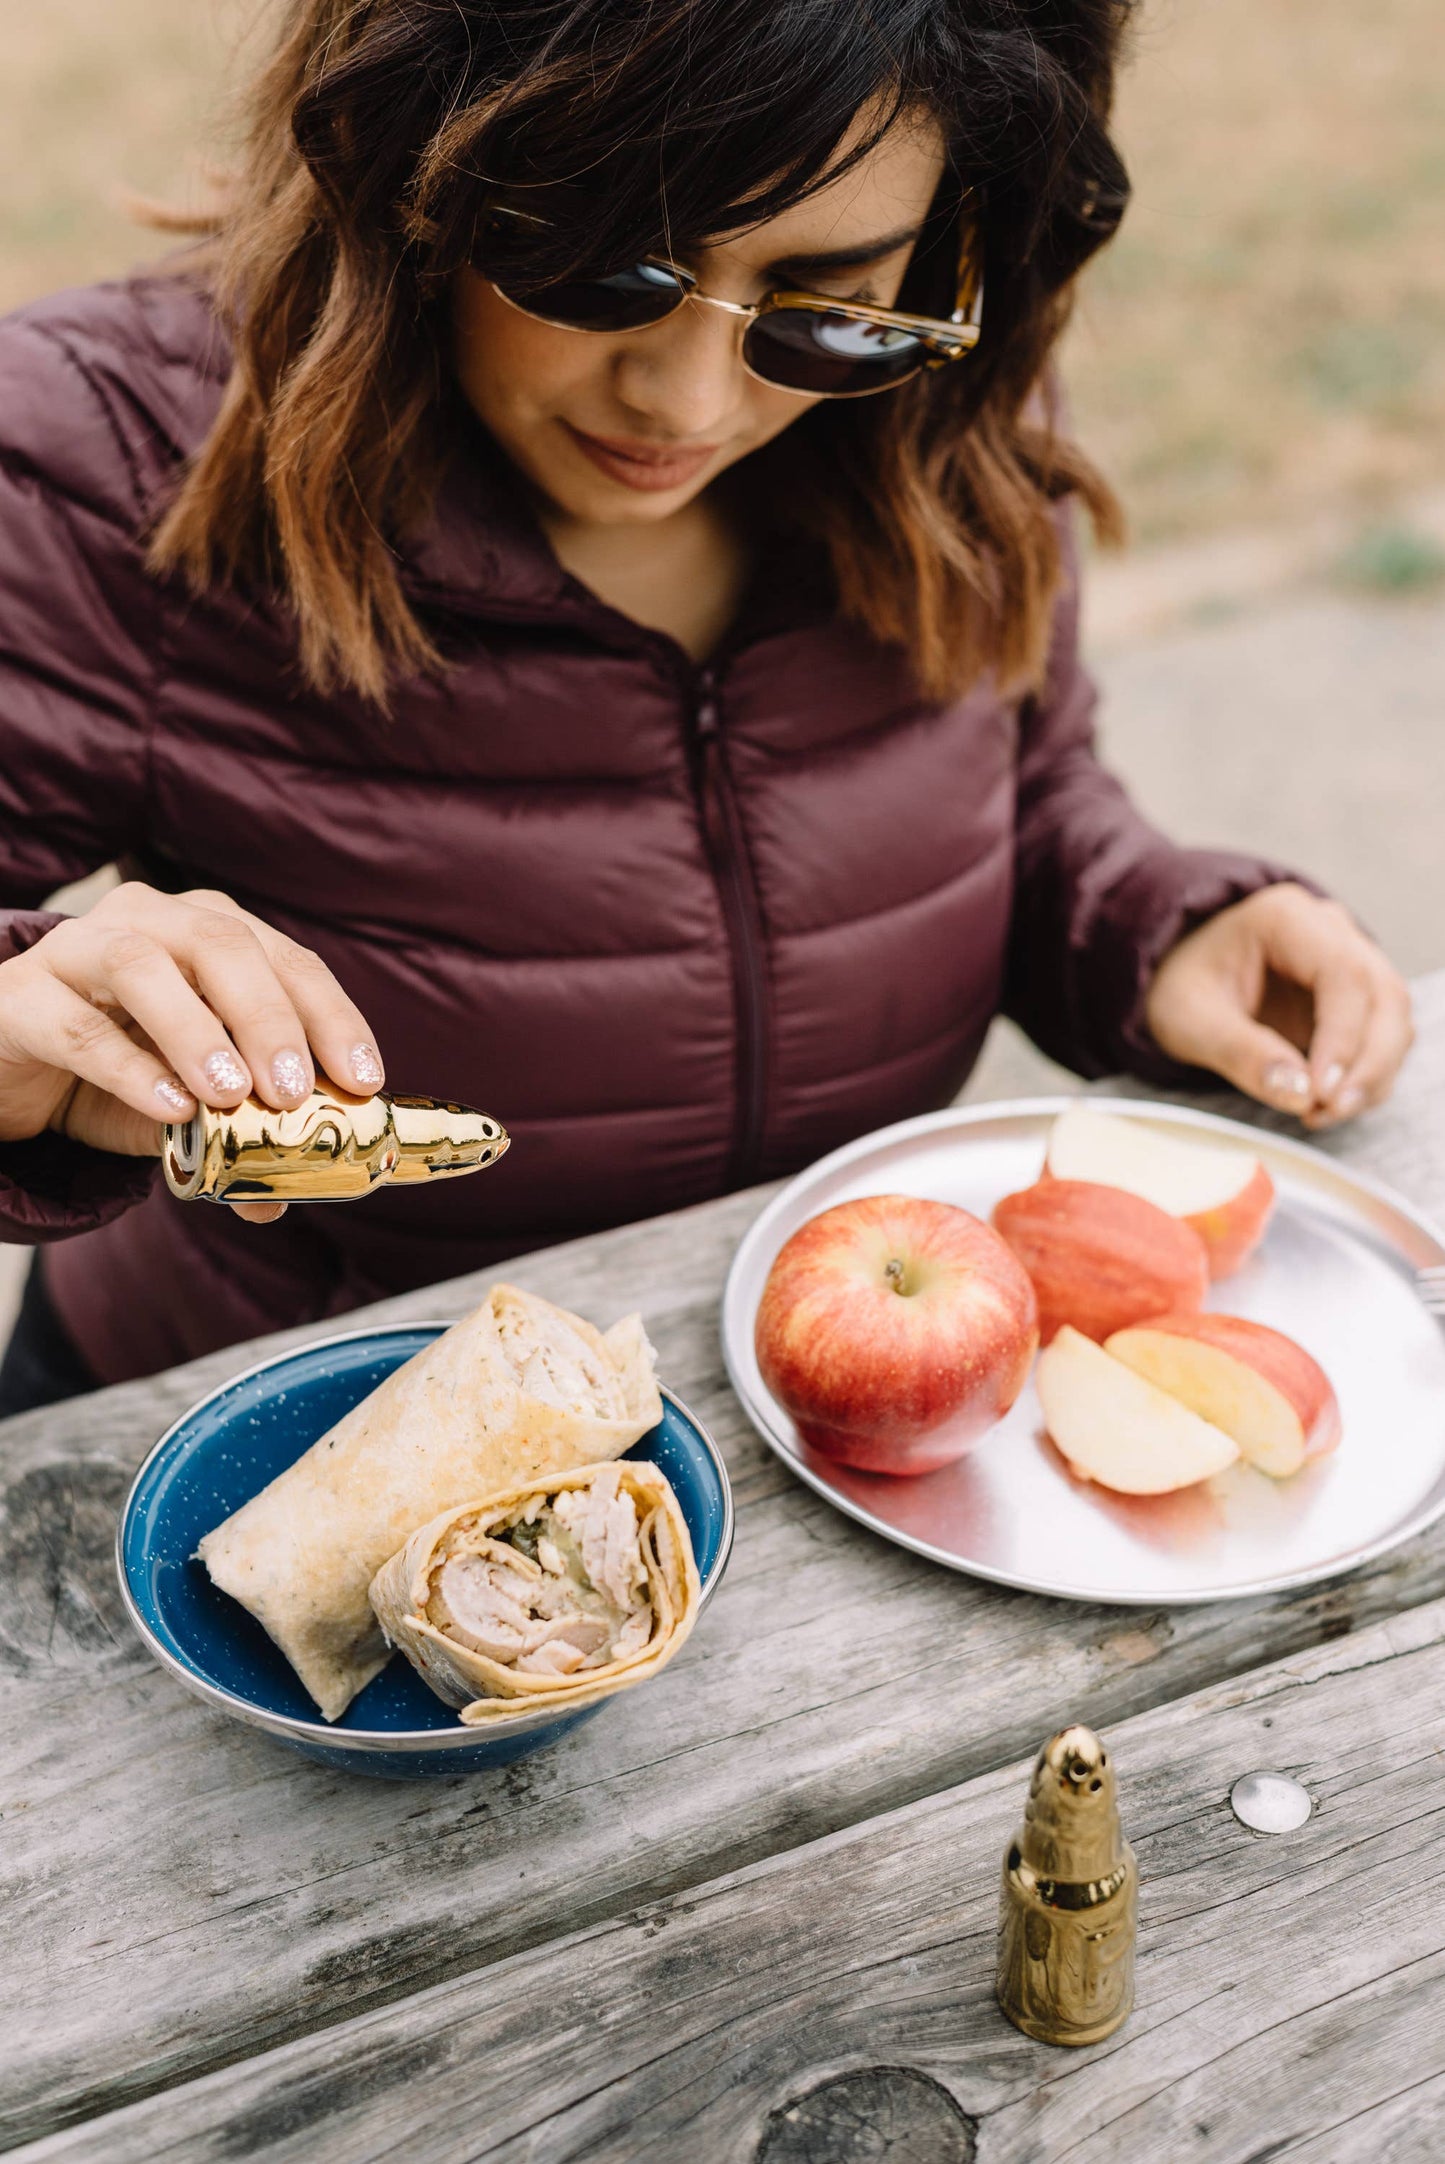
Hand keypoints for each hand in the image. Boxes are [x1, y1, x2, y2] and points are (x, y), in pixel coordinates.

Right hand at [0, 883, 386, 1220]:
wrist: (3, 1071)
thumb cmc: (105, 1072)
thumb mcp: (181, 1109)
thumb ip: (228, 1141)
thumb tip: (278, 1202)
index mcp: (210, 933)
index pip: (288, 960)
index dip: (332, 1017)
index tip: (363, 1079)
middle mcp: (150, 921)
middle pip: (222, 943)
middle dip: (269, 1017)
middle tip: (295, 1089)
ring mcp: (78, 948)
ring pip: (144, 965)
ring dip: (197, 1031)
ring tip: (232, 1096)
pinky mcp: (20, 995)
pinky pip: (78, 1024)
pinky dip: (129, 1066)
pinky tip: (168, 1107)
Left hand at [1144, 883, 1412, 1128]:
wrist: (1175, 976)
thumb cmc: (1179, 986)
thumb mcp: (1191, 1020)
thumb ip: (1241, 1053)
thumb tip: (1299, 1095)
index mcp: (1286, 917)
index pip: (1343, 973)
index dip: (1344, 1037)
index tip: (1322, 1091)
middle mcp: (1331, 931)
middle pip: (1385, 995)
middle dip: (1369, 1063)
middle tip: (1330, 1110)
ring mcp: (1349, 962)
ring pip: (1393, 1019)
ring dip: (1372, 1075)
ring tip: (1321, 1113)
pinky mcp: (1353, 1000)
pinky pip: (1381, 1039)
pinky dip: (1364, 1078)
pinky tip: (1323, 1105)